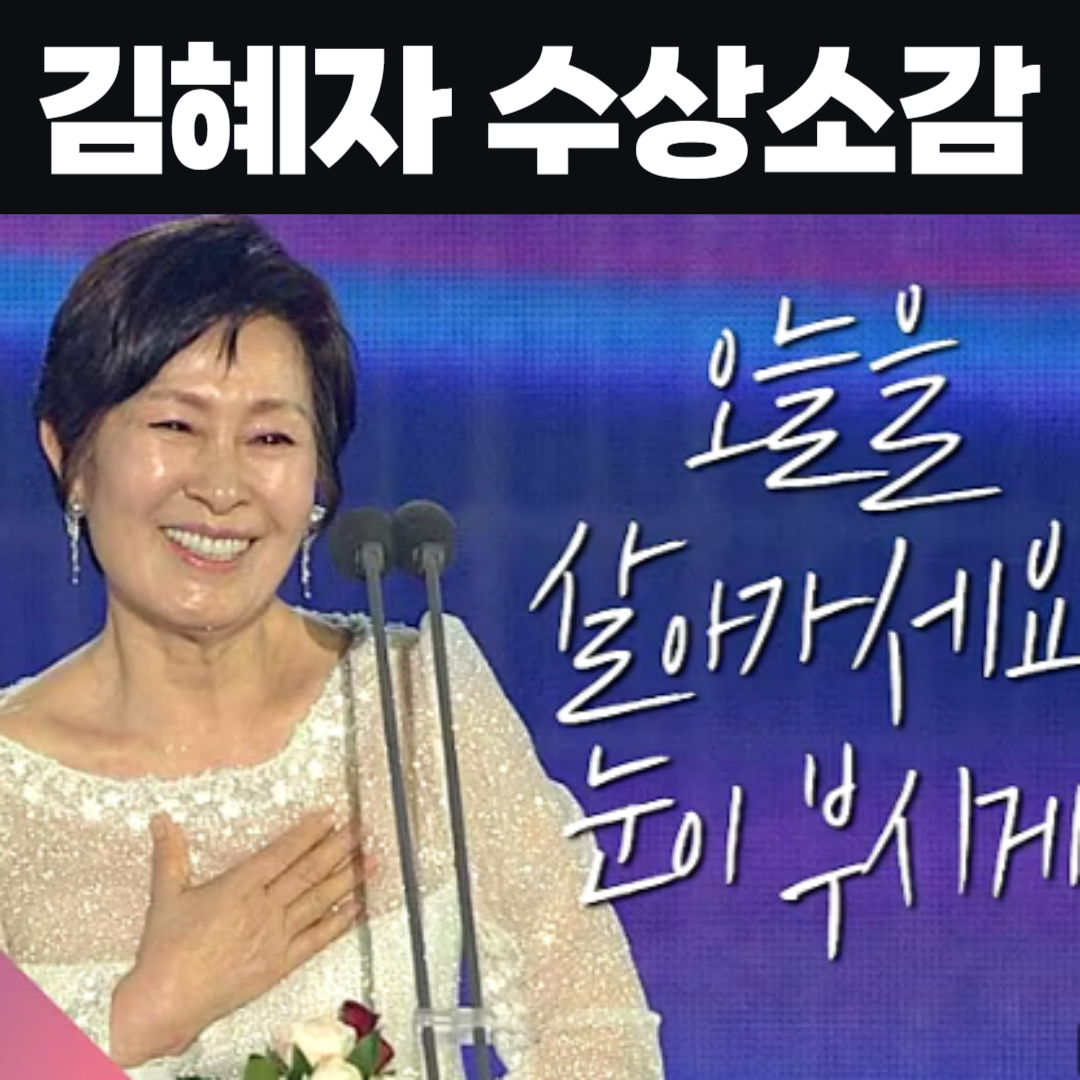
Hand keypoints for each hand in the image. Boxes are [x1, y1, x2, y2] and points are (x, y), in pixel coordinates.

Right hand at [111, 810, 369, 1066]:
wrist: (166, 1002)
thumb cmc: (165, 951)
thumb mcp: (165, 894)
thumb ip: (169, 854)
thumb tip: (161, 819)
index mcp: (239, 887)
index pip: (283, 852)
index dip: (309, 832)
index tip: (330, 816)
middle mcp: (264, 908)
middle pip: (309, 872)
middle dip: (339, 848)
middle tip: (362, 829)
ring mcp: (276, 936)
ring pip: (319, 901)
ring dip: (348, 879)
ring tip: (371, 860)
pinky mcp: (281, 963)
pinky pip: (318, 938)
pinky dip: (340, 921)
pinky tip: (357, 906)